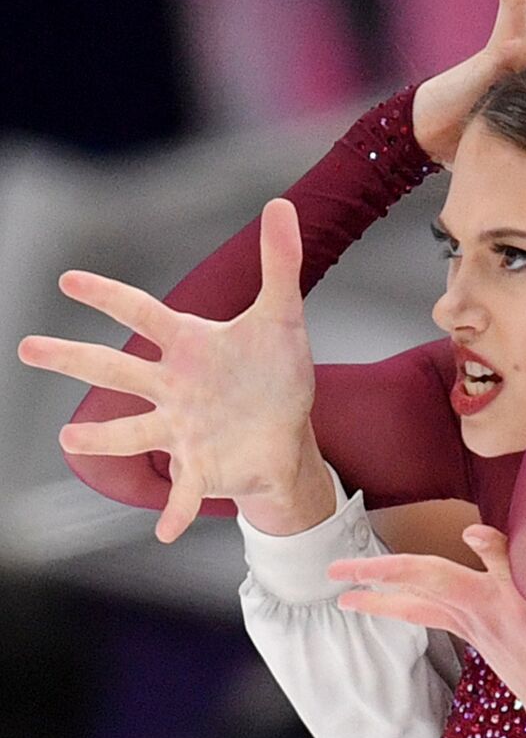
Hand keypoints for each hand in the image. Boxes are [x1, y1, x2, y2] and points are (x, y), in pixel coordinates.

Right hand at [17, 199, 330, 541]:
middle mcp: (174, 387)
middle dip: (74, 359)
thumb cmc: (274, 371)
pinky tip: (163, 534)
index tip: (68, 280)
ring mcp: (181, 429)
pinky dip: (171, 512)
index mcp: (189, 346)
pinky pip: (179, 490)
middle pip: (118, 369)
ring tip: (69, 439)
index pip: (144, 313)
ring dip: (105, 439)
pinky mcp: (199, 466)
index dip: (110, 297)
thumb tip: (282, 202)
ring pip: (134, 432)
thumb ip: (280, 262)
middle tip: (26, 346)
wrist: (286, 429)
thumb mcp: (283, 316)